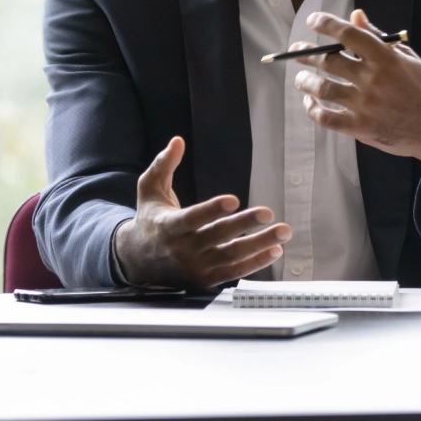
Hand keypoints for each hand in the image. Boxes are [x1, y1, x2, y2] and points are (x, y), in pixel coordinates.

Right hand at [112, 137, 291, 287]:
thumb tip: (178, 141)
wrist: (137, 260)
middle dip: (244, 224)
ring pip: (231, 256)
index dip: (212, 210)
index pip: (192, 218)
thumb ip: (163, 165)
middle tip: (268, 213)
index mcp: (168, 226)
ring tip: (283, 232)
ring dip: (260, 244)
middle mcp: (183, 249)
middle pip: (217, 237)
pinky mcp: (206, 280)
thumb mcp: (149, 189)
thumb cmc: (149, 219)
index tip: (233, 200)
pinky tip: (275, 251)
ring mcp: (195, 267)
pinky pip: (234, 272)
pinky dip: (255, 263)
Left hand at [291, 9, 420, 200]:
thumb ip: (378, 37)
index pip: (349, 35)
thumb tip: (355, 15)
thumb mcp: (407, 58)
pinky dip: (312, 109)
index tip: (313, 20)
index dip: (327, 24)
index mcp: (386, 59)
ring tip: (301, 78)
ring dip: (305, 81)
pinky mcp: (360, 127)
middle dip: (306, 54)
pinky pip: (326, 118)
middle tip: (297, 51)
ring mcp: (365, 105)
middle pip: (329, 62)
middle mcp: (373, 80)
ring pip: (322, 89)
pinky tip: (309, 102)